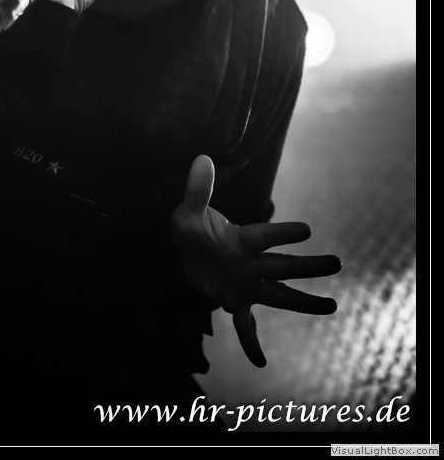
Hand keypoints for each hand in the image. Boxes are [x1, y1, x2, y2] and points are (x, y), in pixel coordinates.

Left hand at [170, 154, 340, 367]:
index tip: (306, 230)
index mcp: (240, 240)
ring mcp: (246, 284)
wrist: (185, 254)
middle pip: (281, 266)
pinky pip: (246, 325)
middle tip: (336, 263)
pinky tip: (260, 361)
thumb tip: (201, 158)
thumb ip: (197, 190)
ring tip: (331, 306)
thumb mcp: (187, 212)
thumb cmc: (192, 230)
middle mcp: (250, 264)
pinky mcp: (235, 301)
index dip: (282, 233)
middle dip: (306, 267)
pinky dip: (251, 342)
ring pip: (278, 294)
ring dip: (302, 301)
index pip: (264, 236)